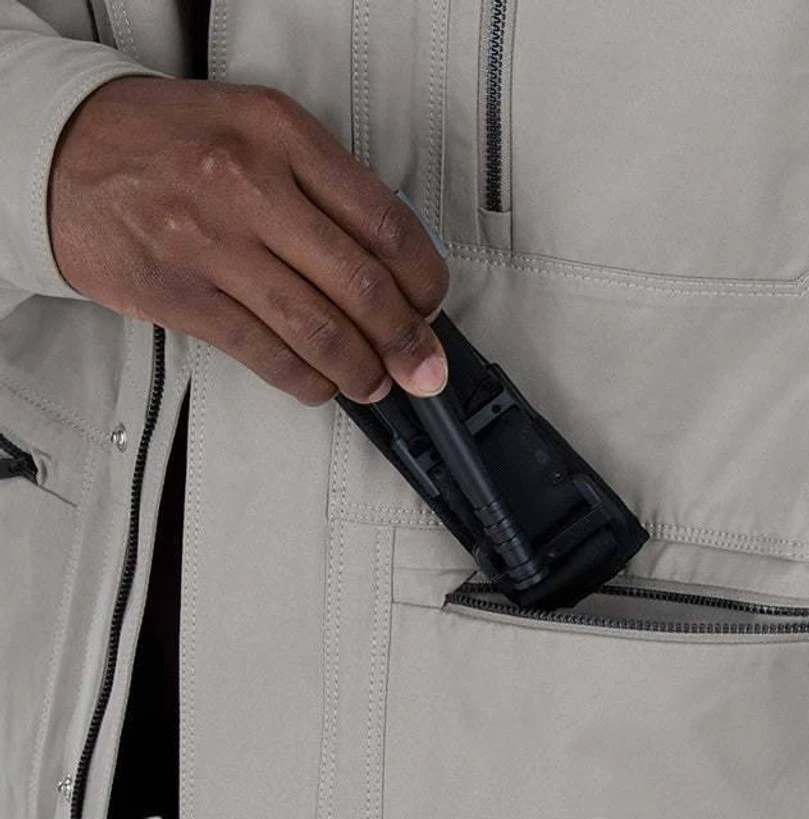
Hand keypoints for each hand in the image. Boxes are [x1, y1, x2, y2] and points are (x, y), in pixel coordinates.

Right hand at [49, 77, 448, 405]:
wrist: (62, 153)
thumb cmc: (167, 143)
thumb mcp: (255, 129)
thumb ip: (323, 187)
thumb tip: (395, 266)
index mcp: (281, 134)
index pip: (385, 221)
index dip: (425, 280)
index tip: (433, 306)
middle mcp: (249, 184)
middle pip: (362, 285)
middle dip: (407, 341)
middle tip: (421, 367)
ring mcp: (212, 243)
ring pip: (319, 329)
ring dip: (362, 371)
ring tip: (375, 383)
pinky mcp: (182, 295)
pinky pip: (267, 354)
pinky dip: (307, 381)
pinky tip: (322, 384)